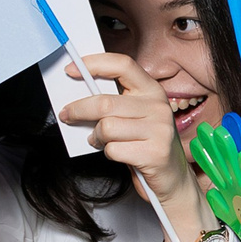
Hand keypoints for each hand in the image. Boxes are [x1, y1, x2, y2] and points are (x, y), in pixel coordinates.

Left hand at [57, 52, 201, 227]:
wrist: (173, 178)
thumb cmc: (147, 144)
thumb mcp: (135, 116)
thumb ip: (115, 103)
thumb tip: (80, 95)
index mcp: (152, 91)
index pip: (123, 65)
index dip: (94, 64)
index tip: (72, 70)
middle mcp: (158, 107)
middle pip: (105, 102)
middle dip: (78, 110)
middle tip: (67, 115)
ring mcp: (159, 130)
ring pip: (106, 127)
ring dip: (95, 136)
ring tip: (99, 140)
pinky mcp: (155, 153)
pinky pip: (114, 149)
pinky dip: (108, 153)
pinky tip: (116, 153)